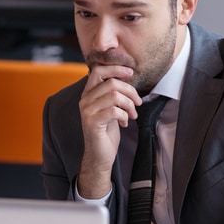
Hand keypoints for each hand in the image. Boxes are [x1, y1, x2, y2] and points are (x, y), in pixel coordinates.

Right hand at [77, 65, 141, 197]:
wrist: (100, 155)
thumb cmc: (107, 132)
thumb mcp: (110, 108)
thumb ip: (112, 93)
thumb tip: (126, 76)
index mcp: (88, 93)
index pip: (98, 71)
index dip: (116, 69)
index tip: (131, 72)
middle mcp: (84, 100)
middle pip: (112, 83)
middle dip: (130, 91)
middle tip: (138, 103)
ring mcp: (87, 111)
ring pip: (115, 96)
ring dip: (130, 105)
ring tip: (132, 115)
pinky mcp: (92, 122)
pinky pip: (115, 111)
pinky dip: (125, 116)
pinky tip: (125, 123)